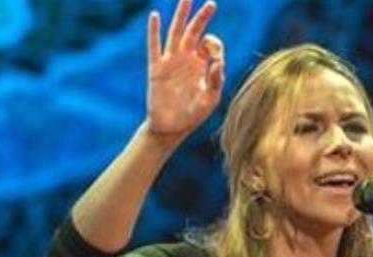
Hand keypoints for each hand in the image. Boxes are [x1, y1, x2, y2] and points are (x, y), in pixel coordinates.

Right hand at [146, 0, 224, 142]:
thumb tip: (219, 62)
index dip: (215, 47)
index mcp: (202, 65)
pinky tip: (155, 16)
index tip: (215, 59)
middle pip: (195, 32)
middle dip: (203, 17)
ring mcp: (171, 62)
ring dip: (181, 16)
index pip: (211, 45)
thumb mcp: (210, 100)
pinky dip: (154, 31)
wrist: (170, 128)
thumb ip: (216, 81)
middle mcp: (187, 59)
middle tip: (212, 3)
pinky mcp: (156, 69)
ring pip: (176, 33)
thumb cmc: (192, 115)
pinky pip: (154, 47)